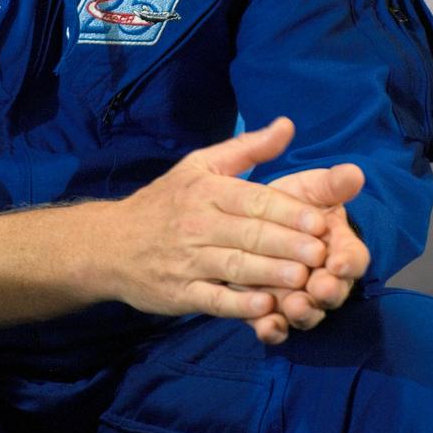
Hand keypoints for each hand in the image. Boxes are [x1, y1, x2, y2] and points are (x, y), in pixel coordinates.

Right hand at [105, 117, 329, 323]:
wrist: (110, 242)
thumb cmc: (165, 201)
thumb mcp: (199, 165)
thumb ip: (247, 148)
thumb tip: (288, 125)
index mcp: (206, 190)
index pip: (252, 199)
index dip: (288, 212)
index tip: (320, 221)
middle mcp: (197, 223)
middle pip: (249, 234)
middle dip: (287, 244)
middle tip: (322, 254)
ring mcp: (188, 259)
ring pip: (235, 267)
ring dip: (270, 274)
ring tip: (303, 280)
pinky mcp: (180, 292)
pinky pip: (213, 299)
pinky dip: (238, 304)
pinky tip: (264, 307)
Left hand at [242, 164, 369, 344]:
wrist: (257, 220)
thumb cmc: (293, 204)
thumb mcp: (310, 189)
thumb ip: (331, 185)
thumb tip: (355, 172)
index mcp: (339, 249)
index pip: (353, 259)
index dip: (349, 262)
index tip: (340, 261)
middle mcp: (323, 279)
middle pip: (333, 291)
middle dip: (328, 291)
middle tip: (319, 288)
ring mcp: (297, 297)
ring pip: (306, 312)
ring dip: (303, 312)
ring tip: (294, 306)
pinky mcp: (269, 311)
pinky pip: (274, 326)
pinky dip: (272, 329)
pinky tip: (265, 327)